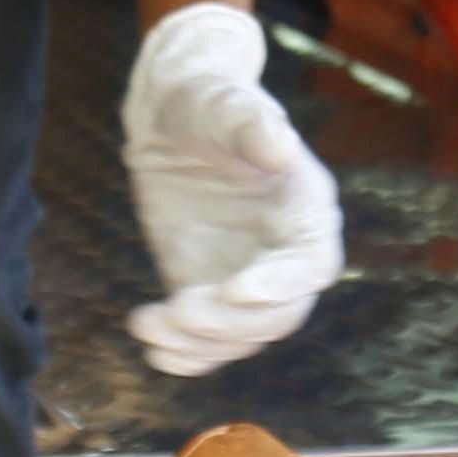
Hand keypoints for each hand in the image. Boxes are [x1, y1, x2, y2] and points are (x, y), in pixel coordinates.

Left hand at [120, 3, 338, 376]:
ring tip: (147, 323)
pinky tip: (154, 351)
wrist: (171, 117)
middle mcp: (286, 253)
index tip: (234, 289)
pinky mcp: (210, 292)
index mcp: (306, 208)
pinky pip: (208, 341)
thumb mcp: (226, 103)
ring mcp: (248, 278)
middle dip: (228, 322)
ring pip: (240, 336)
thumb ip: (253, 124)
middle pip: (277, 315)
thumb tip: (280, 144)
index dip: (281, 285)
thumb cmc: (207, 101)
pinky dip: (186, 355)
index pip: (310, 264)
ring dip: (198, 343)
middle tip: (177, 310)